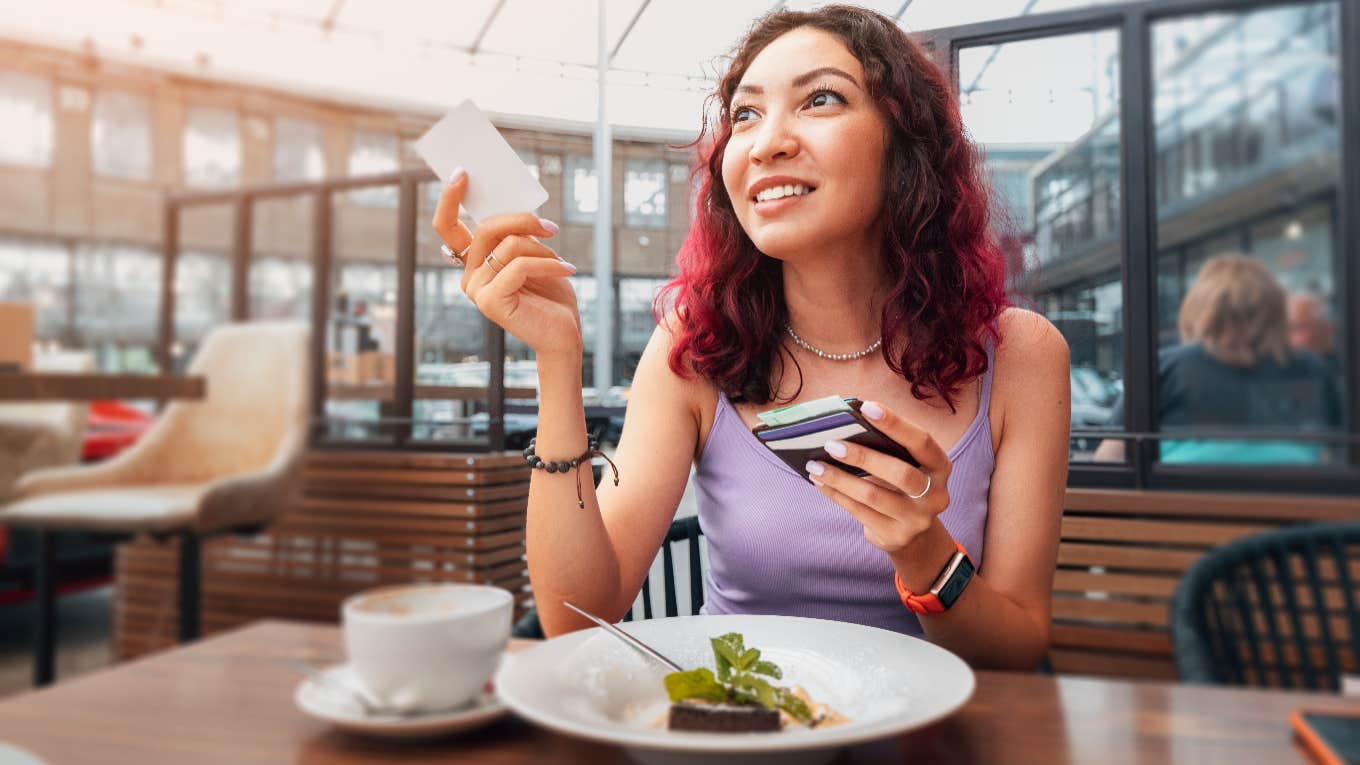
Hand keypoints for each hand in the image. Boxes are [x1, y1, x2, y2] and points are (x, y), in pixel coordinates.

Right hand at [432, 169, 580, 353]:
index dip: (450, 199)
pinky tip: (567, 269)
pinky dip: (548, 263)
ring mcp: (477, 290)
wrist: (563, 334)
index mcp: (474, 261)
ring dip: (542, 248)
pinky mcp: (491, 303)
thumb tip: (513, 204)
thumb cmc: (551, 293)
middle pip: (485, 228)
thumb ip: (516, 233)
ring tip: (562, 262)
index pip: (448, 227)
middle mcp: (469, 275)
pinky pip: (519, 265)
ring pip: (508, 245)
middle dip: (522, 220)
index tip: (462, 173)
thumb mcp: (534, 253)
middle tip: (550, 226)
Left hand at [805, 400, 952, 554]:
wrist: (914, 535)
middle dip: (863, 457)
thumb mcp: (906, 465)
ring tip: (815, 465)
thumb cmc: (902, 486)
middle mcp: (936, 495)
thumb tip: (846, 425)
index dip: (896, 424)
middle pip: (900, 474)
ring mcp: (917, 519)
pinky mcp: (895, 536)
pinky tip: (820, 482)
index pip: (922, 441)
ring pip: (873, 496)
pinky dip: (836, 494)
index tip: (866, 407)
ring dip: (840, 478)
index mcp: (940, 467)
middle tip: (832, 444)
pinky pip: (859, 512)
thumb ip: (887, 448)